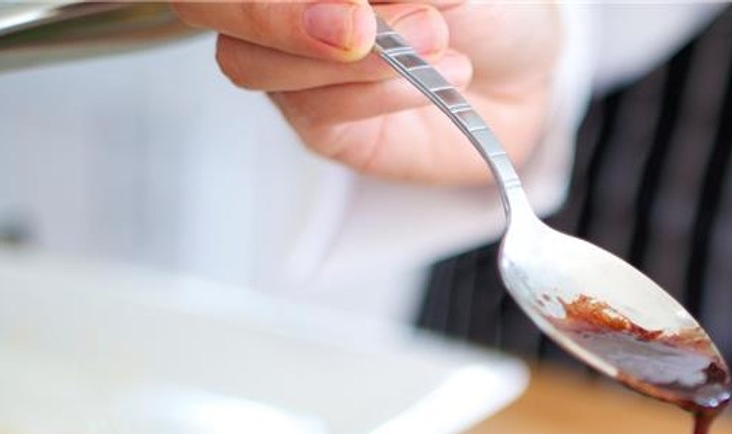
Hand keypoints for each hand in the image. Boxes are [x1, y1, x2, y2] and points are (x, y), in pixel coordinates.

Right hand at [171, 0, 562, 184]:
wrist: (527, 73)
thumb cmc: (483, 4)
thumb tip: (361, 1)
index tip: (356, 2)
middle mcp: (275, 7)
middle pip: (204, 3)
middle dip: (276, 17)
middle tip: (361, 26)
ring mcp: (288, 63)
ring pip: (255, 64)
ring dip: (351, 58)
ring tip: (437, 42)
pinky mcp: (319, 124)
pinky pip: (316, 111)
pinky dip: (380, 93)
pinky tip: (439, 80)